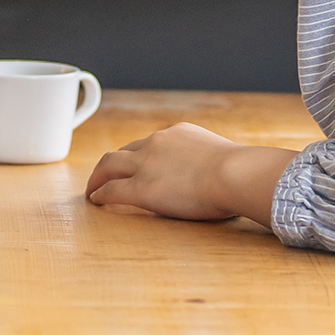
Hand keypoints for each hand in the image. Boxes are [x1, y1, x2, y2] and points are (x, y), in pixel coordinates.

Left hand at [84, 123, 296, 224]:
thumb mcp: (224, 157)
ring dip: (98, 177)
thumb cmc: (242, 172)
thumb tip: (228, 177)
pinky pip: (112, 190)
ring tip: (92, 189)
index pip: (151, 143)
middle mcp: (158, 142)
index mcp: (179, 133)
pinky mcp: (141, 188)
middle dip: (112, 163)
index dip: (139, 155)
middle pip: (124, 150)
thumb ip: (215, 163)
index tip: (135, 164)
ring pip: (109, 165)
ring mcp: (147, 164)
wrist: (235, 173)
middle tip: (104, 175)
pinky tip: (95, 201)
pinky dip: (100, 194)